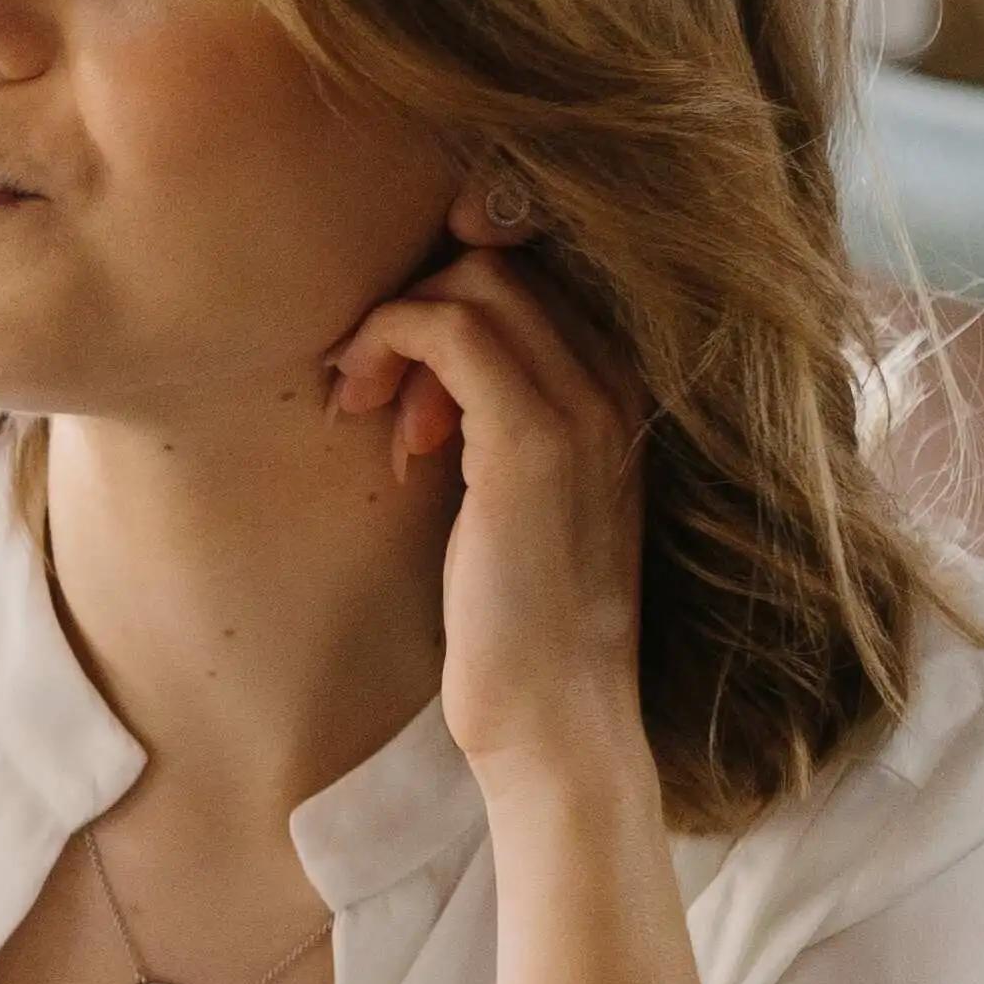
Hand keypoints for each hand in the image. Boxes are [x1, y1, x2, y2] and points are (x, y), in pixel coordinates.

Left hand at [329, 200, 706, 983]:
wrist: (555, 724)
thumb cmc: (514, 622)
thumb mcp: (503, 499)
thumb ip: (483, 420)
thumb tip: (413, 369)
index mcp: (619, 394)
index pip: (538, 268)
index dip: (451, 292)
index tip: (398, 373)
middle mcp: (616, 387)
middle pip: (502, 259)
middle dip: (415, 305)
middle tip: (369, 394)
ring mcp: (583, 410)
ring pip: (477, 279)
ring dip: (395, 328)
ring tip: (364, 408)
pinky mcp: (532, 443)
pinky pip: (448, 329)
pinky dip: (387, 346)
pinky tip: (367, 415)